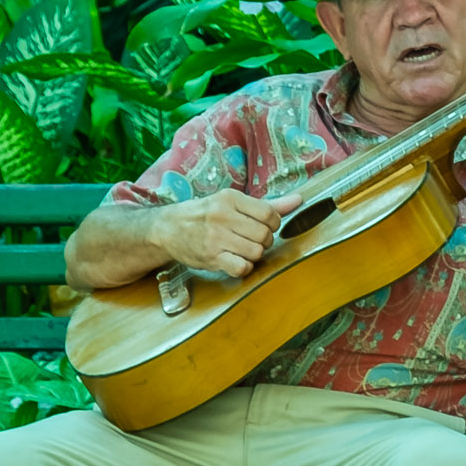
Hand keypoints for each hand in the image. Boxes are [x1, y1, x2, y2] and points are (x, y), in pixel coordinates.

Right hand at [155, 190, 301, 277]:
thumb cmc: (204, 214)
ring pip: (257, 251)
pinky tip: (236, 260)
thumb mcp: (232, 202)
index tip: (264, 226)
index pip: (269, 214)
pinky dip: (243, 267)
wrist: (167, 228)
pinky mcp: (210, 257)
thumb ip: (267, 204)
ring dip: (255, 254)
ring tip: (243, 249)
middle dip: (265, 240)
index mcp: (230, 198)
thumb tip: (298, 200)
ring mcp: (216, 237)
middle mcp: (222, 216)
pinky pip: (241, 267)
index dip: (273, 224)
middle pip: (265, 234)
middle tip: (252, 239)